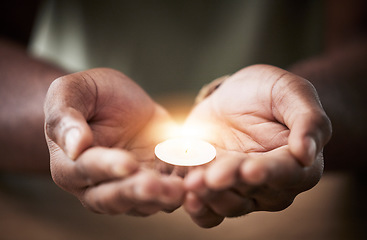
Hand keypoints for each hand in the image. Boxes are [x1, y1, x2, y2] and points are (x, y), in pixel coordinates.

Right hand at [44, 68, 183, 215]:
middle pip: (114, 197)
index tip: (127, 163)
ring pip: (144, 202)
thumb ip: (65, 117)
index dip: (107, 167)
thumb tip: (75, 146)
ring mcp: (128, 185)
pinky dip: (183, 186)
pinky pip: (169, 191)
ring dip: (163, 197)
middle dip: (136, 192)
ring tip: (181, 188)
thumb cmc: (91, 94)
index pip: (86, 170)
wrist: (117, 99)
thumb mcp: (71, 91)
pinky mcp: (156, 180)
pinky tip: (198, 177)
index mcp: (70, 165)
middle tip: (157, 185)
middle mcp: (97, 184)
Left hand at [183, 64, 331, 227]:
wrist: (233, 98)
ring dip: (207, 193)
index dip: (268, 172)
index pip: (286, 173)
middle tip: (210, 176)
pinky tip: (182, 191)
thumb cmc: (267, 92)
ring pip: (226, 203)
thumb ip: (307, 119)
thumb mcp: (290, 91)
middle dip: (228, 183)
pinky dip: (194, 204)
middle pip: (250, 191)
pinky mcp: (214, 189)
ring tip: (190, 177)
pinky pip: (206, 209)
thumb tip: (307, 153)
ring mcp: (241, 190)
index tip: (250, 169)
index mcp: (298, 164)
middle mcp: (271, 185)